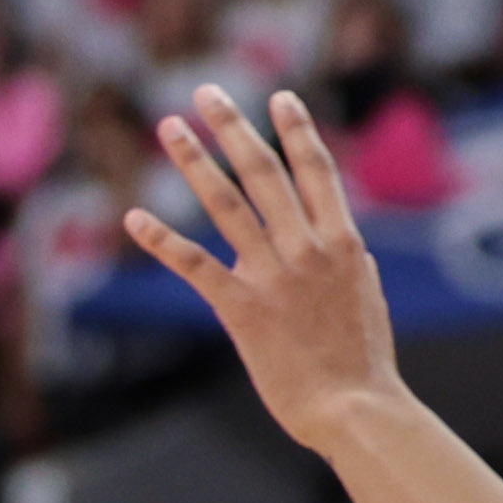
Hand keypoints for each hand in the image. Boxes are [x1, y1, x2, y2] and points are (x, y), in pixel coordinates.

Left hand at [125, 88, 404, 448]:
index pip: (316, 171)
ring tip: (168, 127)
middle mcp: (307, 249)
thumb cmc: (364, 362)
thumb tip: (349, 246)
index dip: (296, 130)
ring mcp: (273, 276)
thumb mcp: (369, 300)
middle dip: (232, 127)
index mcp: (342, 243)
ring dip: (193, 162)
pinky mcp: (241, 309)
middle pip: (264, 172)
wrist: (355, 410)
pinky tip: (134, 219)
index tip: (278, 96)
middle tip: (205, 92)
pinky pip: (195, 265)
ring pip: (226, 204)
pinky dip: (162, 240)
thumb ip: (353, 265)